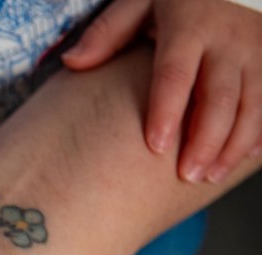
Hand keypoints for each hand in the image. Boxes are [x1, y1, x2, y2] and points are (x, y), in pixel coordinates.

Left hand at [62, 0, 261, 183]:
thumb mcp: (139, 3)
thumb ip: (108, 32)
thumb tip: (72, 62)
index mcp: (190, 26)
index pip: (176, 74)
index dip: (166, 111)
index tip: (154, 146)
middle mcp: (228, 40)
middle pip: (220, 97)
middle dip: (205, 140)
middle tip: (185, 175)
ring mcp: (255, 51)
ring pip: (253, 104)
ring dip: (234, 144)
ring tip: (209, 176)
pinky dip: (260, 132)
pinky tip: (244, 158)